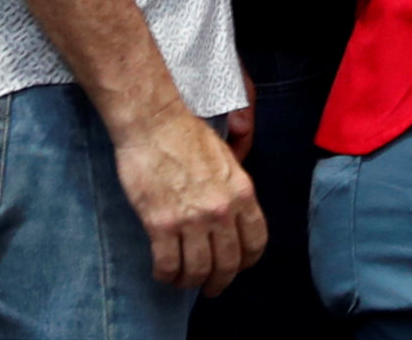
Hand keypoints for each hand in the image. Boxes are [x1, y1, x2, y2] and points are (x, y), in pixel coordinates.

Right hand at [109, 102, 266, 291]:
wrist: (155, 124)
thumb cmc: (188, 136)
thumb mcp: (227, 158)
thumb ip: (234, 187)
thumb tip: (235, 208)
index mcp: (243, 192)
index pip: (256, 240)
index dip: (248, 261)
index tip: (238, 267)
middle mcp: (222, 210)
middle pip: (229, 262)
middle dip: (220, 281)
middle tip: (210, 287)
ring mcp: (192, 219)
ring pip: (198, 269)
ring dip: (190, 282)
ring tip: (183, 282)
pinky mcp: (161, 224)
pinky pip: (167, 264)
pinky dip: (166, 275)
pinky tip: (163, 273)